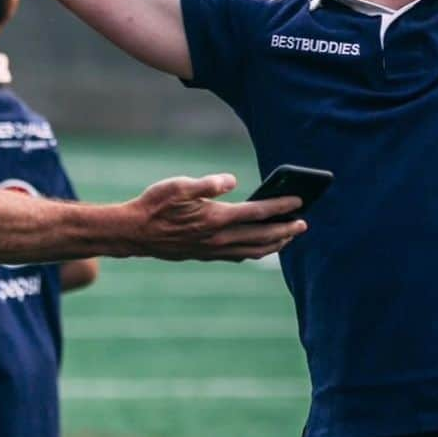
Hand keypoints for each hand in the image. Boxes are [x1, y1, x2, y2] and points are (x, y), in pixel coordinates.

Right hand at [126, 172, 305, 261]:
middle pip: (261, 236)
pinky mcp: (204, 255)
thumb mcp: (180, 185)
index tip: (299, 202)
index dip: (280, 207)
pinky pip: (238, 256)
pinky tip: (259, 247)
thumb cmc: (155, 204)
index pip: (257, 212)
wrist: (133, 232)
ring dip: (274, 245)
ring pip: (252, 251)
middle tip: (304, 224)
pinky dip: (255, 252)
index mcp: (216, 218)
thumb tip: (232, 180)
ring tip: (288, 237)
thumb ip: (208, 184)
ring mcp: (212, 249)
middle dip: (286, 230)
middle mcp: (218, 238)